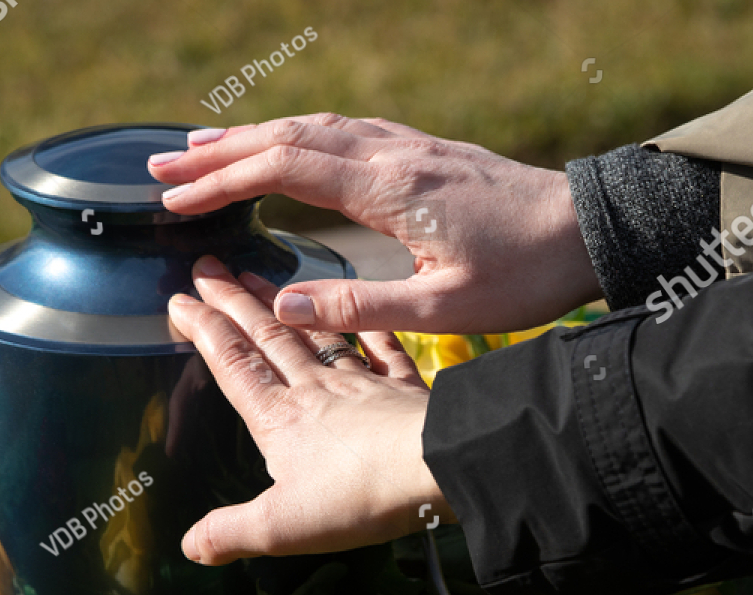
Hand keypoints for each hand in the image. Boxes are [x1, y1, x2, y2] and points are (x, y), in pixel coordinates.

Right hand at [149, 115, 600, 335]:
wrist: (592, 230)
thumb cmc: (525, 274)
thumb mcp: (443, 308)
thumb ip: (360, 306)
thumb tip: (283, 307)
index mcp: (389, 189)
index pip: (284, 169)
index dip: (223, 181)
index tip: (175, 198)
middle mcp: (393, 155)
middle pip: (289, 137)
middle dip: (220, 151)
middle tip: (161, 166)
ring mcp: (411, 147)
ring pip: (316, 128)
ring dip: (256, 136)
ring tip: (205, 149)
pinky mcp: (427, 153)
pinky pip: (347, 132)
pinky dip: (300, 136)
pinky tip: (289, 147)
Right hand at [166, 255, 457, 565]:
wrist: (438, 466)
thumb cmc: (360, 495)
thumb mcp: (282, 527)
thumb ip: (231, 533)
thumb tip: (190, 547)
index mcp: (279, 418)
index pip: (232, 363)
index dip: (202, 330)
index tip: (179, 300)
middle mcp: (316, 389)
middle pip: (266, 337)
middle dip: (232, 301)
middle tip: (208, 268)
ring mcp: (363, 384)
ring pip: (314, 335)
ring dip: (283, 304)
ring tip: (258, 277)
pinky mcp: (405, 388)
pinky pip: (382, 348)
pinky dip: (367, 328)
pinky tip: (358, 314)